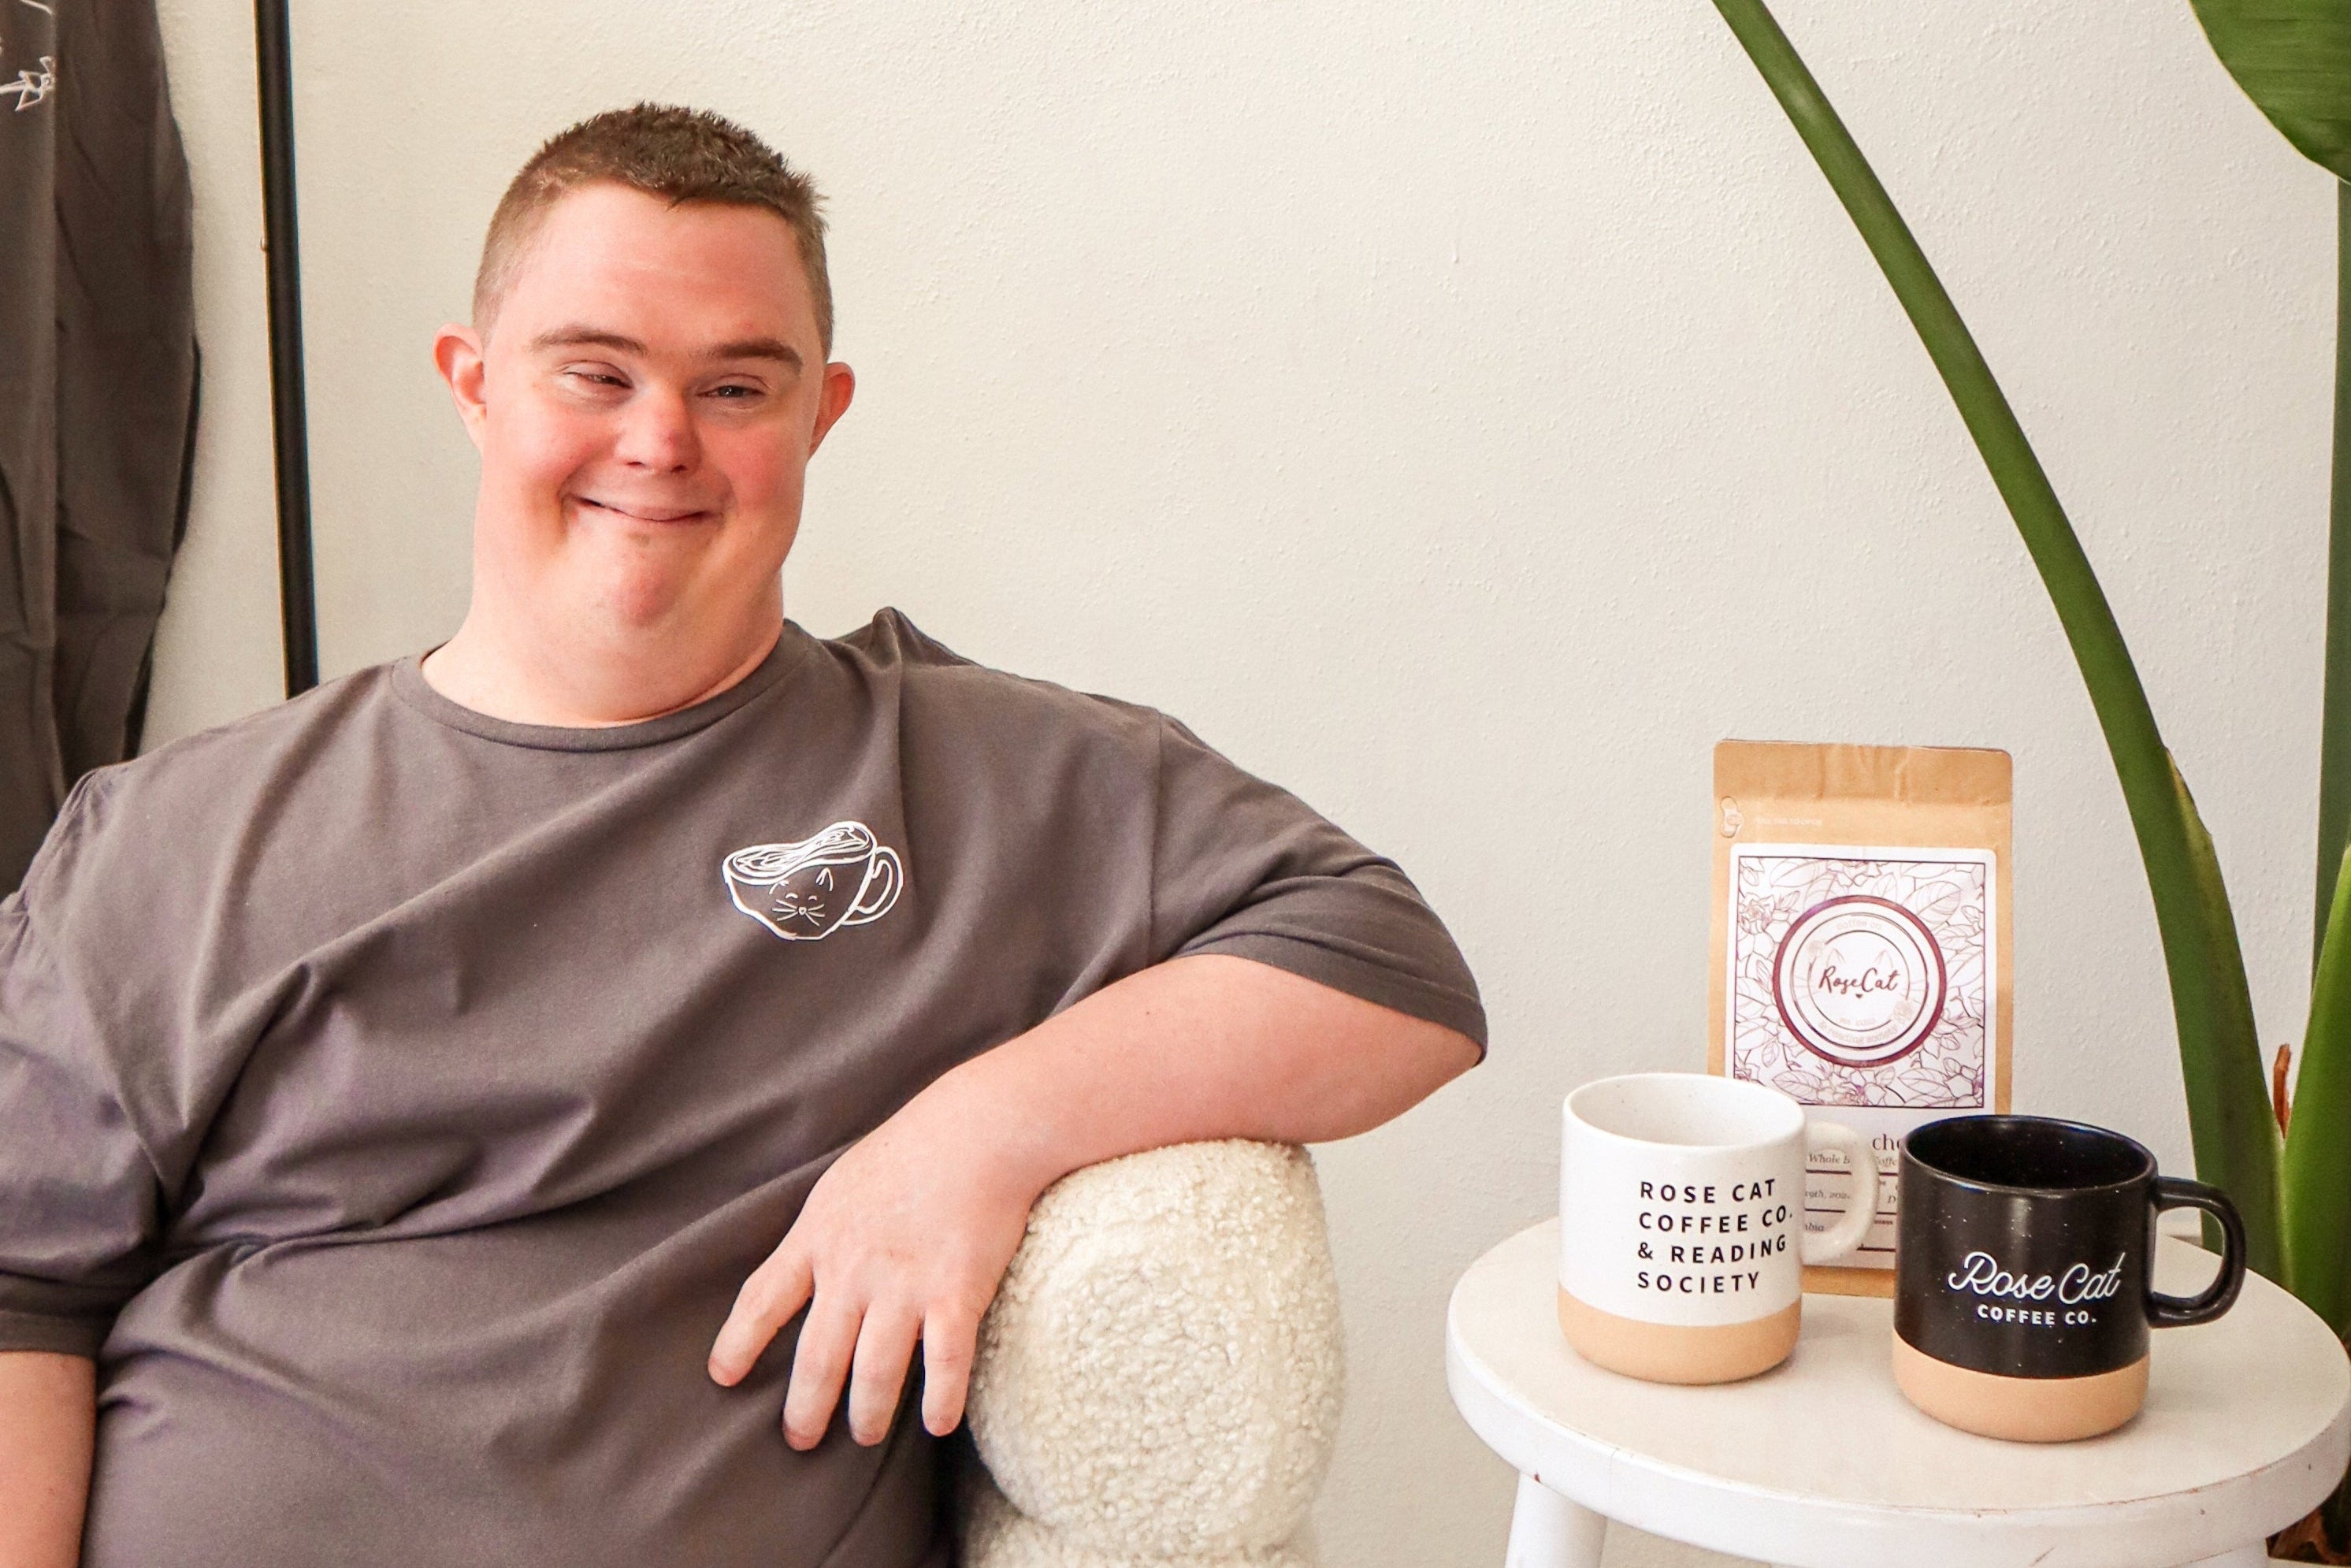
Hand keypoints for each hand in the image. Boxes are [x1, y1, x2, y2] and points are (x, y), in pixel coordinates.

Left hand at [706, 1074, 1043, 1448]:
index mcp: (819, 1237)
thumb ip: (822, 1230)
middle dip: (804, 1408)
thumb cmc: (913, 1149)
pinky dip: (939, 1401)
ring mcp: (904, 1285)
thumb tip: (805, 1263)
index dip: (739, 1342)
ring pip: (874, 1372)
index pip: (763, 1300)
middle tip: (799, 1440)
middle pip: (816, 1357)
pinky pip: (944, 1364)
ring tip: (864, 1436)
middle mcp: (853, 1269)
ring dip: (867, 1414)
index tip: (723, 1377)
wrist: (979, 1127)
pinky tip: (937, 1424)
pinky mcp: (956, 1293)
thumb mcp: (844, 1183)